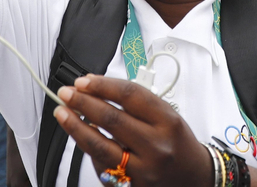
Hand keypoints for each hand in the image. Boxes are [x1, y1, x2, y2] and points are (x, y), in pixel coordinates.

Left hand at [54, 75, 211, 186]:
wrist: (193, 177)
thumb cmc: (177, 141)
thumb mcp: (167, 114)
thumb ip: (135, 102)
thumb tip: (96, 89)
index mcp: (167, 121)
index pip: (129, 95)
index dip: (102, 85)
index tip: (83, 80)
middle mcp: (156, 145)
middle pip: (112, 119)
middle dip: (83, 103)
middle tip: (66, 93)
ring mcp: (144, 169)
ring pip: (101, 146)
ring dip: (76, 127)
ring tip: (62, 113)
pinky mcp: (132, 185)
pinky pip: (103, 167)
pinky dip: (89, 150)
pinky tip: (82, 137)